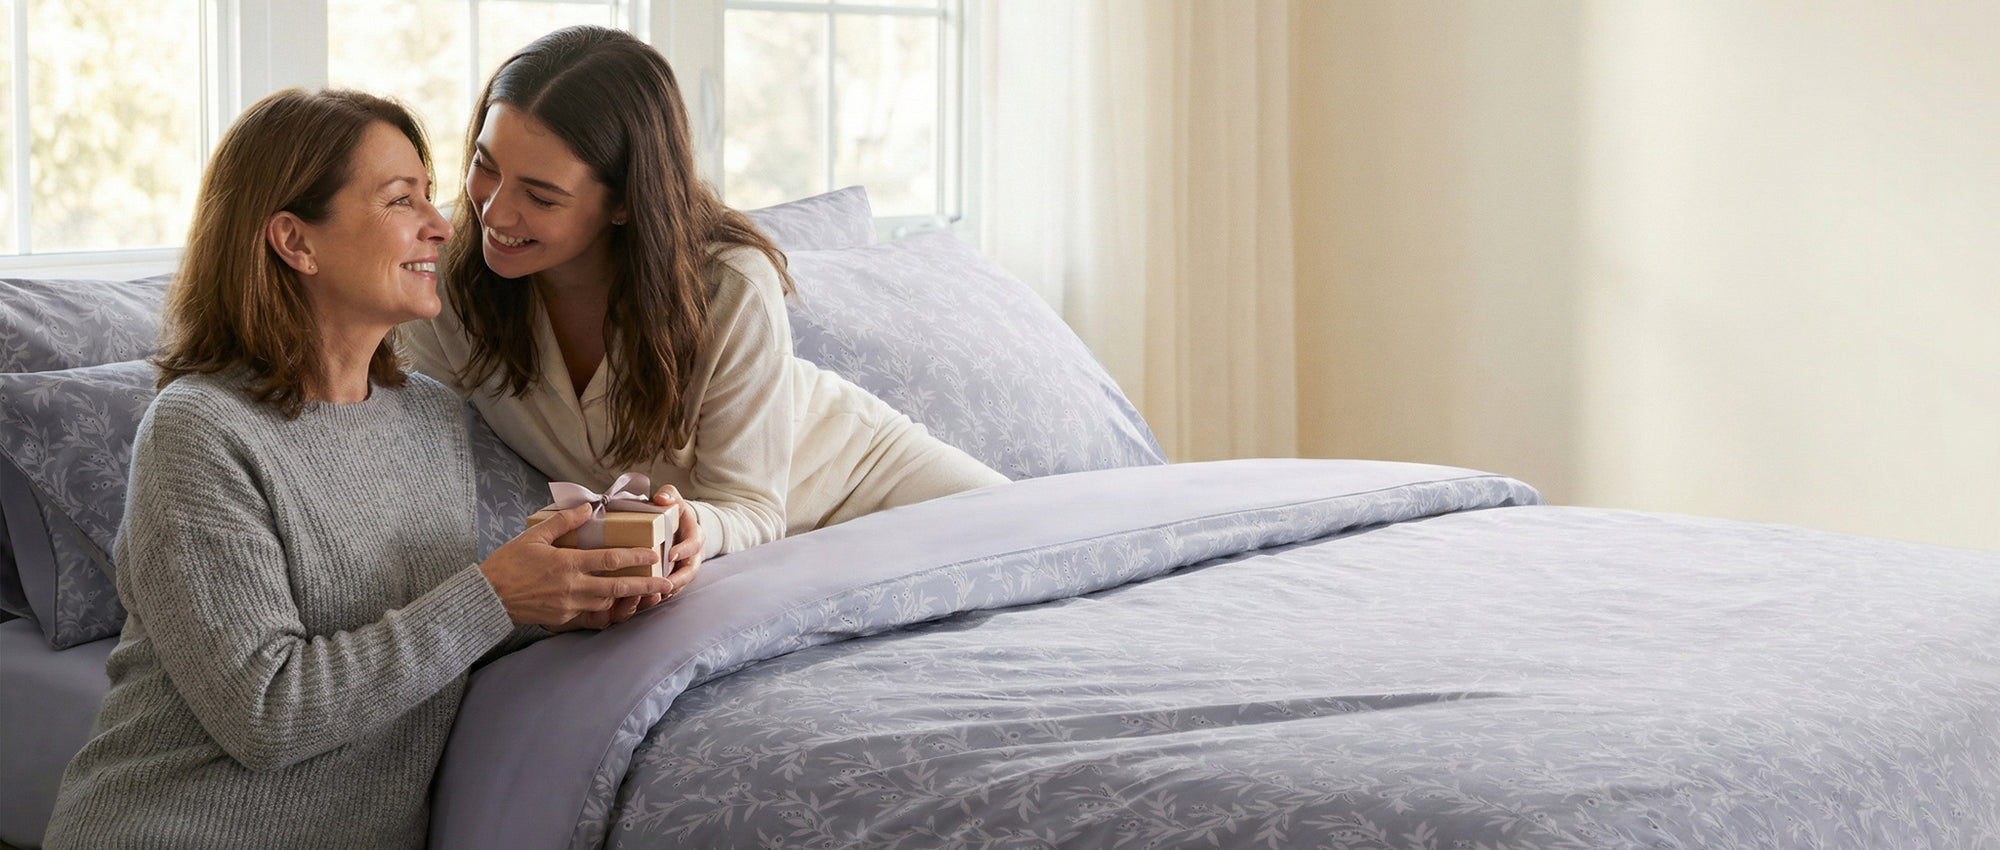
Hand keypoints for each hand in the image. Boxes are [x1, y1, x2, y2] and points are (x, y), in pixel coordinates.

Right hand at [479, 503, 670, 629]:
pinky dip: (605, 613)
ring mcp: (569, 607)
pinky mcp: (562, 620)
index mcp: (568, 564)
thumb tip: (587, 507)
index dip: (636, 557)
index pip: (611, 560)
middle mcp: (573, 588)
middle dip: (645, 586)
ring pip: (607, 604)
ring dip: (626, 599)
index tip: (655, 554)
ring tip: (644, 593)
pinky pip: (591, 619)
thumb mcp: (534, 536)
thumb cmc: (508, 564)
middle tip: (667, 584)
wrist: (487, 597)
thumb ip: (563, 522)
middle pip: (618, 588)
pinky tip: (615, 608)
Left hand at [625, 483, 705, 614]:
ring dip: (669, 591)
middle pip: (691, 571)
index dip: (684, 550)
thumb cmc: (673, 511)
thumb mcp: (673, 498)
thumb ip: (669, 495)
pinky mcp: (675, 577)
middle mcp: (694, 555)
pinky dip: (660, 596)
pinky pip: (671, 590)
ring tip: (653, 596)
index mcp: (695, 535)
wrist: (677, 525)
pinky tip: (646, 600)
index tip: (670, 554)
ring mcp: (685, 568)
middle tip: (664, 585)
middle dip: (678, 579)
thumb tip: (661, 498)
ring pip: (681, 584)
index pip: (694, 544)